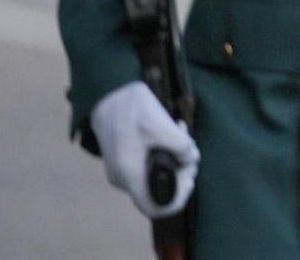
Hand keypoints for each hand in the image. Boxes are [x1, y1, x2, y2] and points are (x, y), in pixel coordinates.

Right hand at [91, 81, 198, 217]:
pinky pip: (149, 165)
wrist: (108, 91)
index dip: (177, 199)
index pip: (154, 208)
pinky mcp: (125, 159)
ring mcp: (122, 169)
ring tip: (183, 135)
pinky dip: (165, 154)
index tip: (189, 177)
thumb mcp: (163, 126)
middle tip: (191, 153)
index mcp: (128, 175)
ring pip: (156, 176)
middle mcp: (123, 178)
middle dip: (181, 174)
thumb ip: (183, 147)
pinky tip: (173, 132)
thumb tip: (191, 160)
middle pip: (159, 191)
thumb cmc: (132, 108)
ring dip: (176, 160)